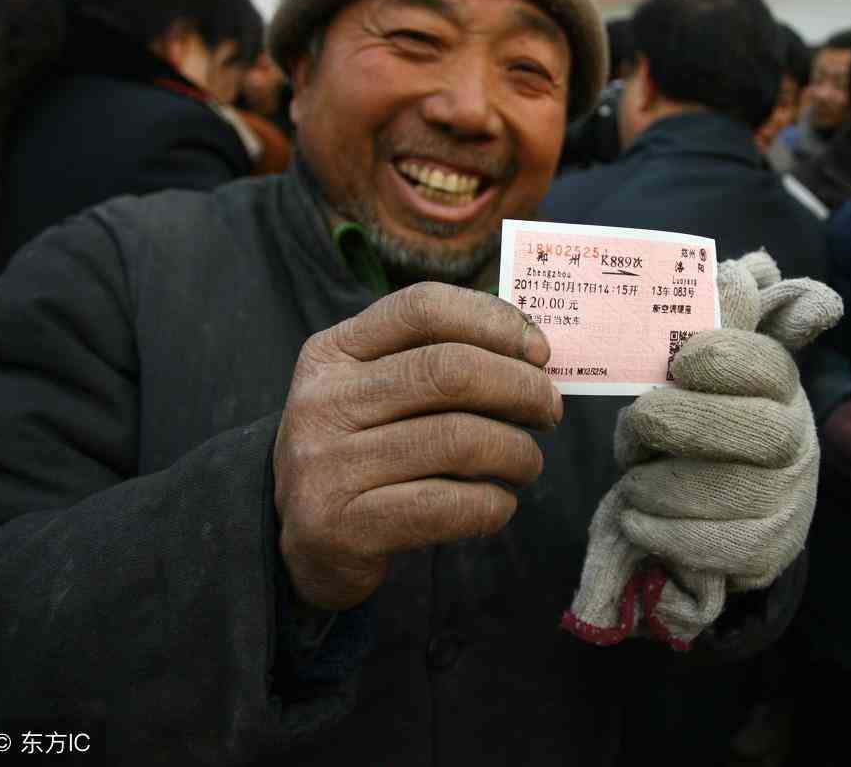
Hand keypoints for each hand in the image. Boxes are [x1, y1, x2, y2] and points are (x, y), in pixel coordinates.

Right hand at [273, 282, 562, 610]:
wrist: (301, 542)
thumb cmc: (364, 452)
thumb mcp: (376, 392)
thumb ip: (438, 362)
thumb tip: (533, 352)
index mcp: (333, 352)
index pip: (423, 308)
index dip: (495, 321)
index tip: (540, 351)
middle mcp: (323, 401)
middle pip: (450, 370)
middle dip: (521, 388)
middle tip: (549, 411)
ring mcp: (328, 466)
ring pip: (457, 439)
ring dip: (517, 452)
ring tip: (527, 463)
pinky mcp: (346, 527)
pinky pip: (447, 506)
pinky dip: (493, 504)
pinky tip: (499, 502)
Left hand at [565, 251, 842, 648]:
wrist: (740, 506)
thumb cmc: (711, 417)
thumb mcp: (715, 367)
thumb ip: (728, 317)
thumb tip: (752, 267)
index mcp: (782, 385)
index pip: (765, 363)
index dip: (722, 358)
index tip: (680, 363)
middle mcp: (794, 442)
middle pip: (749, 429)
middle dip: (679, 424)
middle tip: (637, 424)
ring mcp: (785, 501)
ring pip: (723, 493)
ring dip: (659, 485)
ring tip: (632, 480)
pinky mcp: (765, 552)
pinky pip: (713, 546)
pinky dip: (662, 531)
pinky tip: (636, 517)